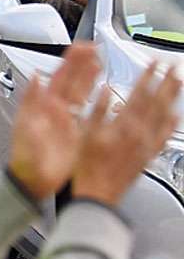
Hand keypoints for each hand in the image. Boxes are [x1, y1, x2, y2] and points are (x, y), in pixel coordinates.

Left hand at [7, 43, 101, 200]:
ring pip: (80, 93)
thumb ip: (31, 100)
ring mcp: (67, 121)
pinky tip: (103, 94)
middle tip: (93, 49)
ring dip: (88, 78)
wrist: (31, 179)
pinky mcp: (76, 133)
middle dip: (82, 64)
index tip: (81, 48)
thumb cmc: (24, 156)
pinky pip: (88, 113)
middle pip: (71, 81)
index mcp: (42, 105)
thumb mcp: (25, 126)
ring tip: (97, 63)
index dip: (71, 61)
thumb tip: (35, 78)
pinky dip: (96, 102)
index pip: (59, 77)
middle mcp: (55, 110)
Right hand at [72, 64, 180, 205]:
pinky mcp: (148, 155)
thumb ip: (97, 111)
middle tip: (173, 68)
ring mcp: (146, 144)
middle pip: (156, 102)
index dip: (147, 77)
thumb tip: (107, 92)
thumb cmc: (87, 166)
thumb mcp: (84, 134)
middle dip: (165, 82)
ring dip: (172, 97)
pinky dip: (171, 124)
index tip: (153, 64)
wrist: (98, 194)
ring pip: (164, 116)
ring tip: (178, 83)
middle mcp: (139, 133)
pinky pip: (164, 136)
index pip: (139, 94)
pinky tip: (175, 116)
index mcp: (123, 125)